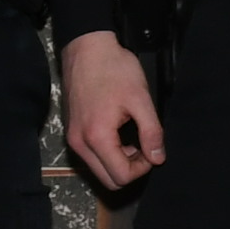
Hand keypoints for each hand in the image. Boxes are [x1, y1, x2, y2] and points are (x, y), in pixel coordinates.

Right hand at [63, 30, 165, 186]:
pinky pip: (91, 156)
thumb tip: (157, 158)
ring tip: (132, 138)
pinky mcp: (71, 131)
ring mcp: (73, 138)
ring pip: (99, 170)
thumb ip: (151, 132)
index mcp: (97, 137)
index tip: (151, 149)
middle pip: (108, 180)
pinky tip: (119, 133)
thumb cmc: (113, 69)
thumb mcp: (140, 99)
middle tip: (143, 147)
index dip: (142, 168)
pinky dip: (107, 153)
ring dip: (118, 162)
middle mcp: (79, 143)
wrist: (86, 48)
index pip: (121, 176)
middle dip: (130, 169)